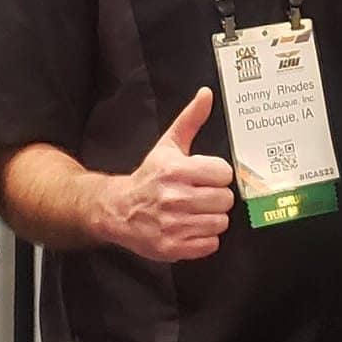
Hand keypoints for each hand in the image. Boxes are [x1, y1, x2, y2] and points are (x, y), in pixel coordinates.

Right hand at [100, 88, 235, 261]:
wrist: (117, 209)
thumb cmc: (148, 177)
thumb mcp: (167, 146)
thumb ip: (190, 120)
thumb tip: (206, 94)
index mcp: (176, 170)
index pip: (224, 173)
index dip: (217, 175)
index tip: (206, 177)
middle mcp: (174, 197)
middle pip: (225, 200)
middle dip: (216, 198)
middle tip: (201, 196)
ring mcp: (173, 225)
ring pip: (220, 223)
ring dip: (211, 218)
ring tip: (194, 212)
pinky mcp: (172, 247)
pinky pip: (210, 244)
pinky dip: (204, 239)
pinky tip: (189, 228)